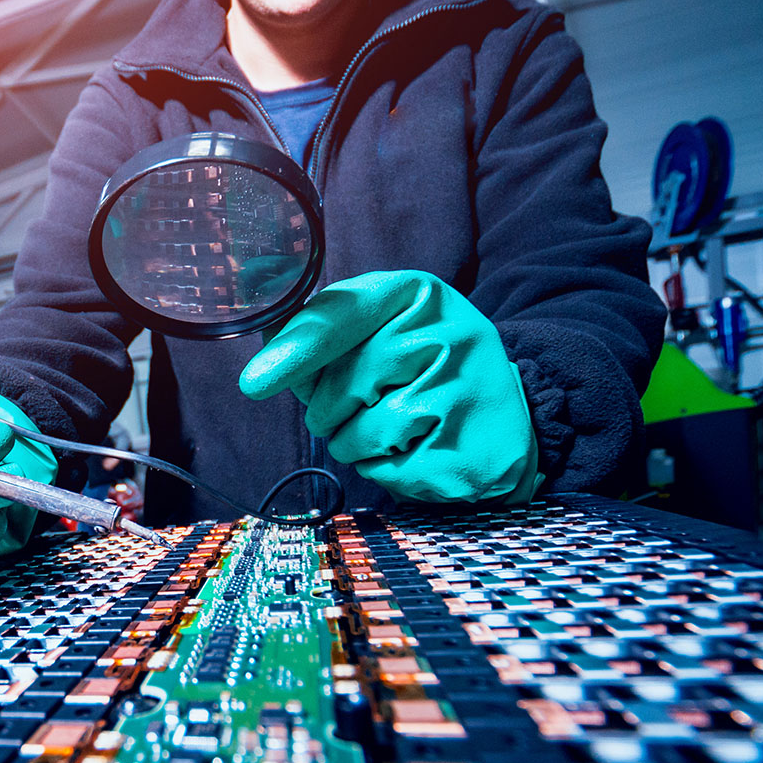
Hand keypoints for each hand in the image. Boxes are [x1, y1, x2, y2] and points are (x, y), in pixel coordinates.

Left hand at [239, 270, 539, 503]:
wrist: (507, 417)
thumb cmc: (424, 367)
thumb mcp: (387, 325)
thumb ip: (327, 331)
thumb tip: (265, 345)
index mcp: (419, 293)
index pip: (343, 316)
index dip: (296, 350)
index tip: (255, 383)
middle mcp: (447, 334)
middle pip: (342, 383)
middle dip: (328, 408)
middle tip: (351, 408)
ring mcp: (460, 395)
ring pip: (357, 432)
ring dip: (351, 442)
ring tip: (386, 428)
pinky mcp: (462, 452)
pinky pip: (383, 469)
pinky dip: (380, 467)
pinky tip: (410, 450)